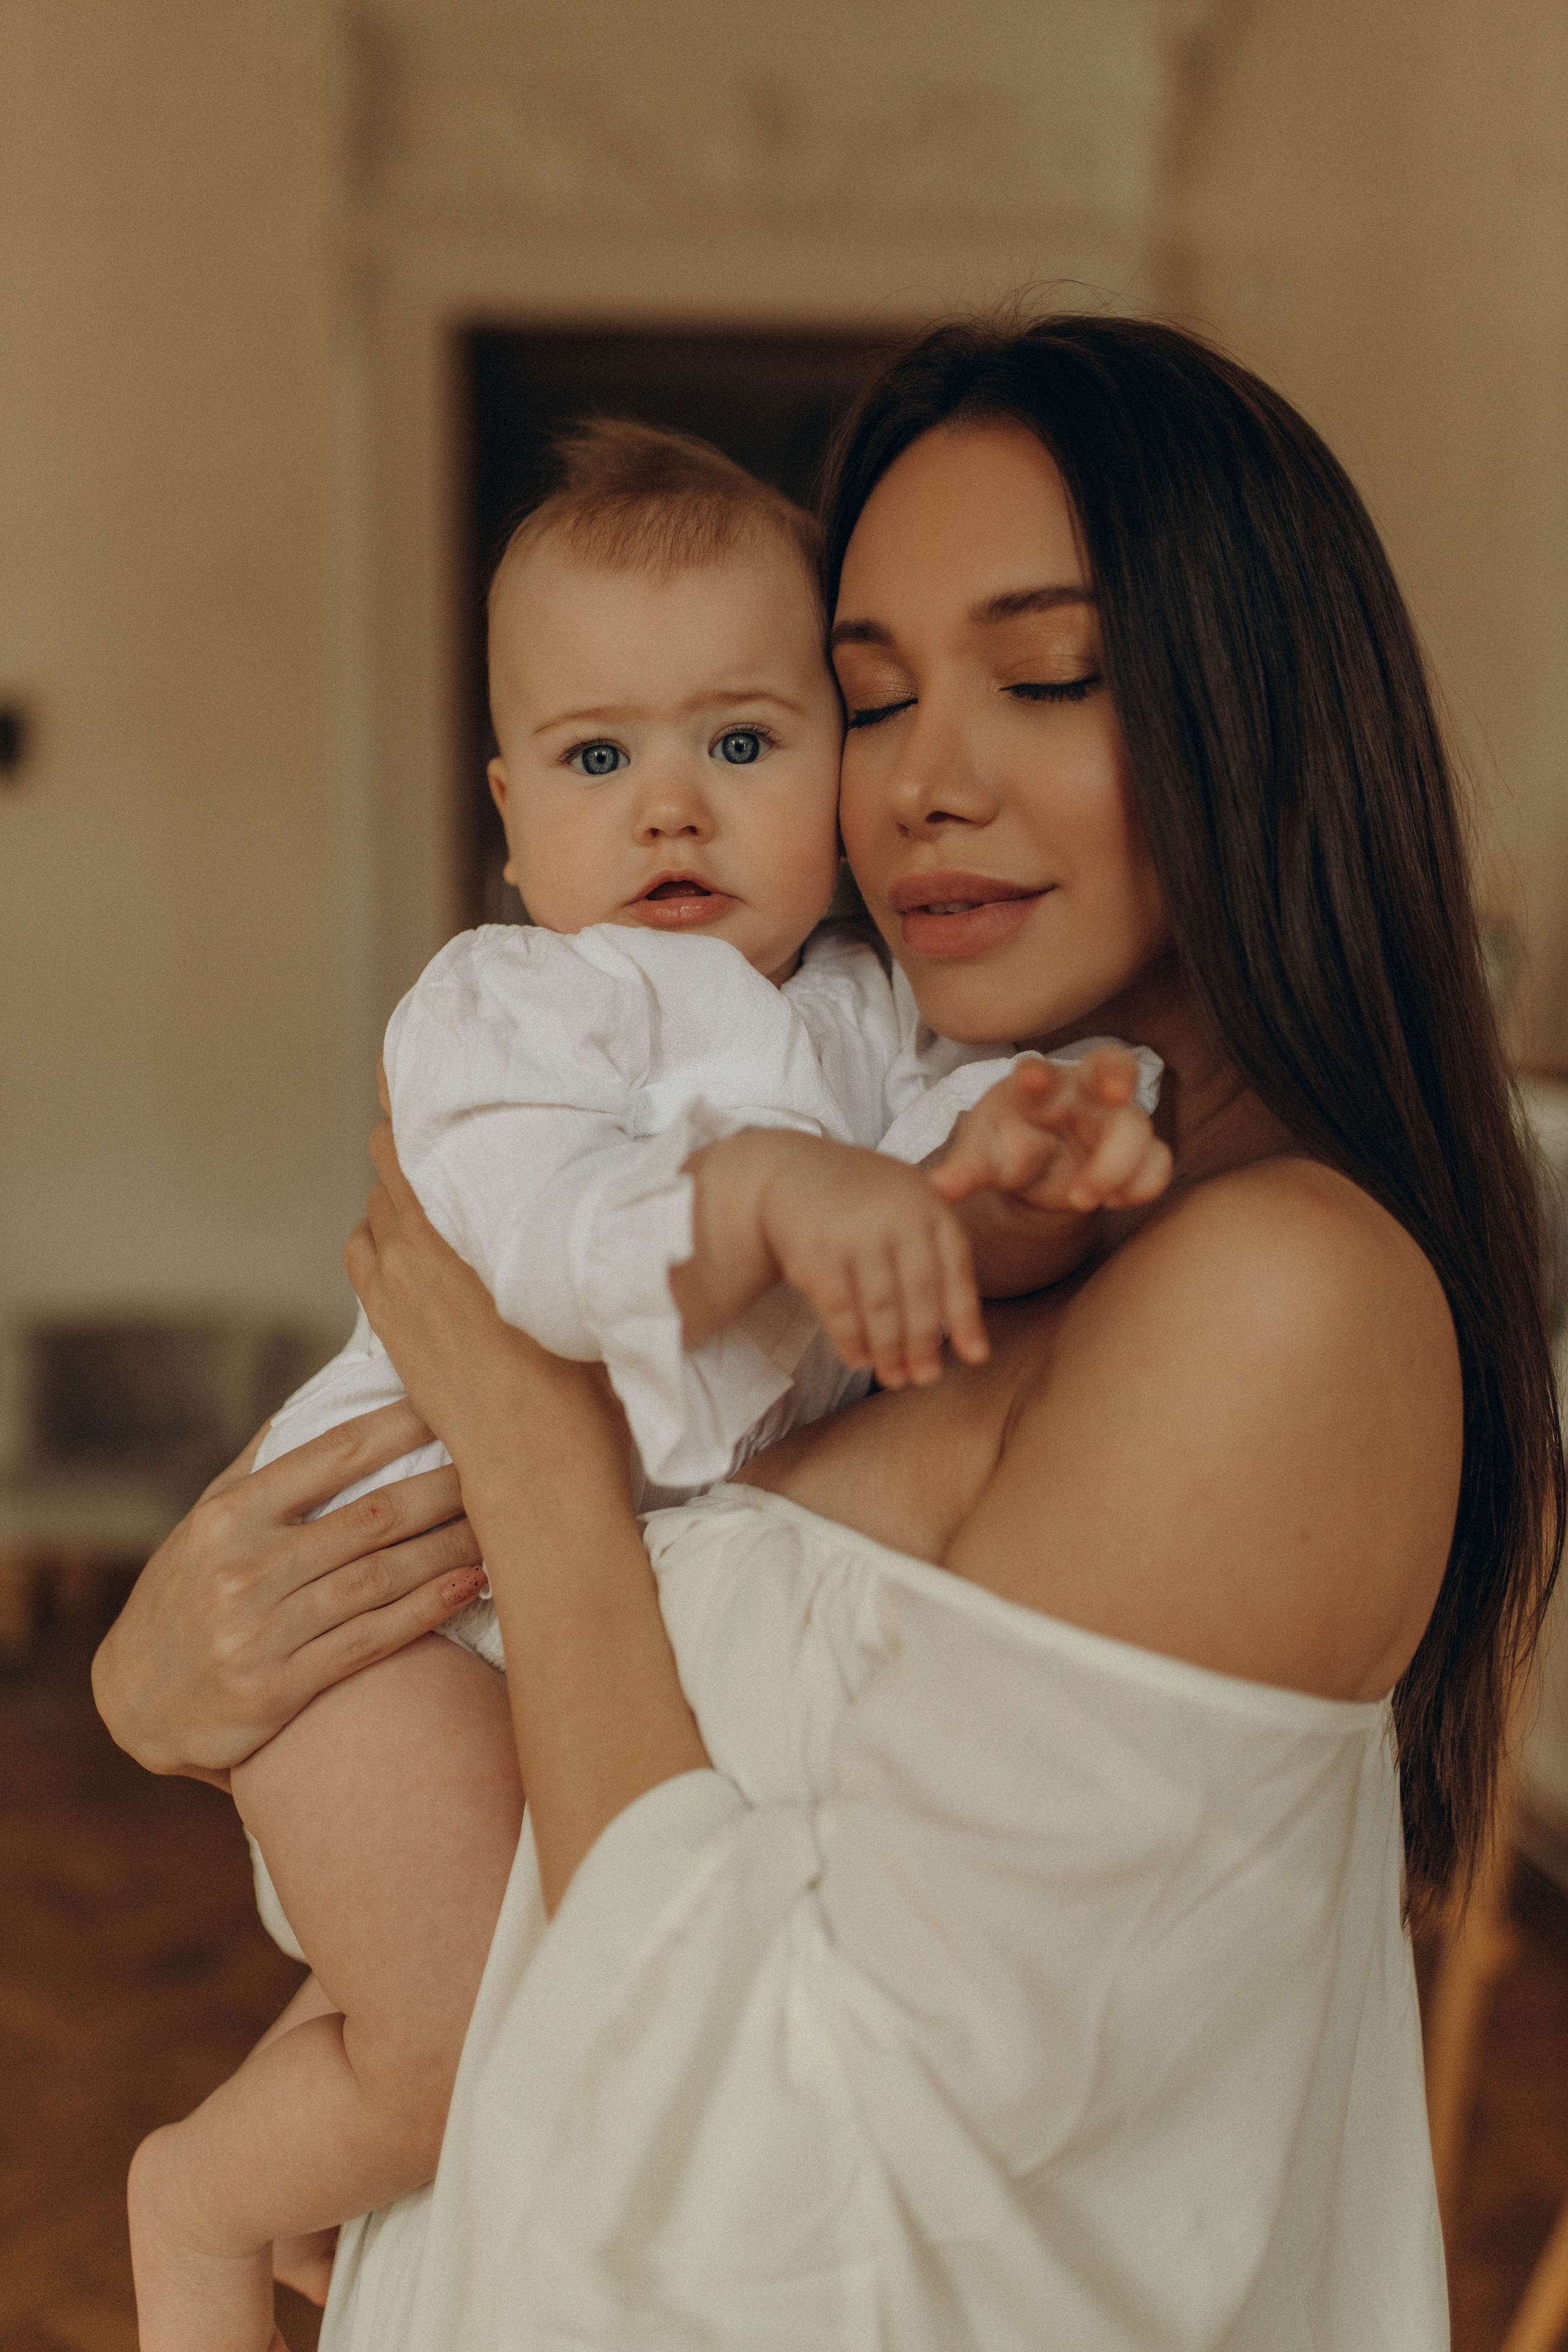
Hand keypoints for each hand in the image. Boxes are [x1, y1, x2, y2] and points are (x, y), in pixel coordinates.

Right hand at [91, 1406, 486, 1783]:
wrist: (132, 1701)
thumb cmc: (187, 1593)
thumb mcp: (207, 1523)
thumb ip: (265, 1466)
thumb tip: (323, 1397)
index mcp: (229, 1515)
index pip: (331, 1456)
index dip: (400, 1426)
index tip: (453, 1401)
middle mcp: (243, 1567)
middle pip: (370, 1517)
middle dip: (445, 1489)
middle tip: (503, 1465)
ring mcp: (259, 1631)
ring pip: (378, 1578)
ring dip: (448, 1548)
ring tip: (504, 1526)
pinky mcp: (276, 1689)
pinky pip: (368, 1641)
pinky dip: (425, 1611)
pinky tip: (470, 1585)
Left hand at [344, 1120, 632, 1506]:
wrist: (534, 1466)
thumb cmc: (581, 1381)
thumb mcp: (589, 1285)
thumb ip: (582, 1231)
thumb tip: (611, 1183)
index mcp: (462, 1229)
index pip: (411, 1138)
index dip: (408, 1095)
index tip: (414, 1057)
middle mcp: (416, 1250)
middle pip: (391, 1162)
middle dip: (415, 1143)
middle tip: (449, 1128)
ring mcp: (393, 1289)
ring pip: (376, 1210)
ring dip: (398, 1198)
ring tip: (440, 1197)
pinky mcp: (387, 1325)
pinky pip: (365, 1254)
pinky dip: (381, 1241)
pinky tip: (416, 1251)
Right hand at [752, 1131, 987, 1389]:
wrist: (792, 1172)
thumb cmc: (864, 1203)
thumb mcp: (909, 1209)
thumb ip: (940, 1261)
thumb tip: (974, 1346)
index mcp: (927, 1205)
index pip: (955, 1269)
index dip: (966, 1317)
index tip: (975, 1358)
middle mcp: (894, 1215)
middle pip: (919, 1292)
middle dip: (924, 1342)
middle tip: (926, 1378)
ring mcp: (853, 1233)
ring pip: (880, 1307)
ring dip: (889, 1350)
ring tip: (894, 1378)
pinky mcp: (814, 1253)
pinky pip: (839, 1309)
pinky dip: (851, 1340)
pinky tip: (859, 1359)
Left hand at [929, 1049, 1172, 1216]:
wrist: (1033, 1171)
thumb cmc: (1005, 1146)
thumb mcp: (981, 1157)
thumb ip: (962, 1173)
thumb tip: (933, 1191)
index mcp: (1038, 1085)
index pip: (1041, 1066)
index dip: (1038, 1070)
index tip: (1029, 1079)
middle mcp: (1083, 1093)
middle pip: (1114, 1065)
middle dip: (1117, 1075)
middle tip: (1115, 1093)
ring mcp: (1114, 1121)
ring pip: (1138, 1126)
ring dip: (1117, 1163)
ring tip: (1082, 1197)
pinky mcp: (1135, 1155)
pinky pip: (1157, 1162)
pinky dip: (1144, 1183)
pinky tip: (1116, 1202)